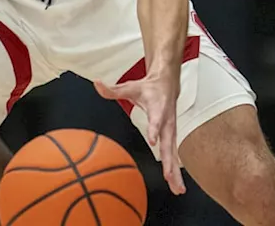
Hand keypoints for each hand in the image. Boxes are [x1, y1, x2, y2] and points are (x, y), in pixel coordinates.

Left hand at [95, 73, 184, 194]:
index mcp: (157, 109)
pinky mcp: (172, 136)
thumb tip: (96, 84)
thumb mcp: (129, 87)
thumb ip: (113, 89)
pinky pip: (173, 155)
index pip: (156, 120)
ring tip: (177, 189)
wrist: (167, 84)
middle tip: (169, 176)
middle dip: (169, 161)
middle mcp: (167, 122)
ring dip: (176, 171)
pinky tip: (176, 185)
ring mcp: (171, 130)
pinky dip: (176, 170)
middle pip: (169, 143)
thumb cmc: (149, 87)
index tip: (153, 140)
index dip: (154, 129)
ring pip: (173, 153)